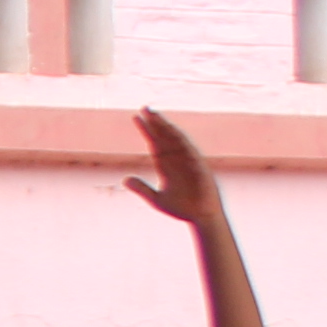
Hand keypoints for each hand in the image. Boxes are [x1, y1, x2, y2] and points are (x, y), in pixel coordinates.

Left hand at [122, 105, 222, 230]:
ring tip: (158, 117)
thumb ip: (142, 188)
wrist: (201, 217)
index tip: (136, 117)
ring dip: (169, 129)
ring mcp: (190, 163)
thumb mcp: (156, 199)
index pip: (155, 143)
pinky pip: (193, 155)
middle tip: (145, 108)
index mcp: (166, 166)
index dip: (146, 130)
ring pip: (178, 141)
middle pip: (165, 137)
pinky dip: (185, 145)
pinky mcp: (201, 169)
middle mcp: (178, 160)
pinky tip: (177, 135)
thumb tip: (125, 179)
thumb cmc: (181, 208)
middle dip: (156, 123)